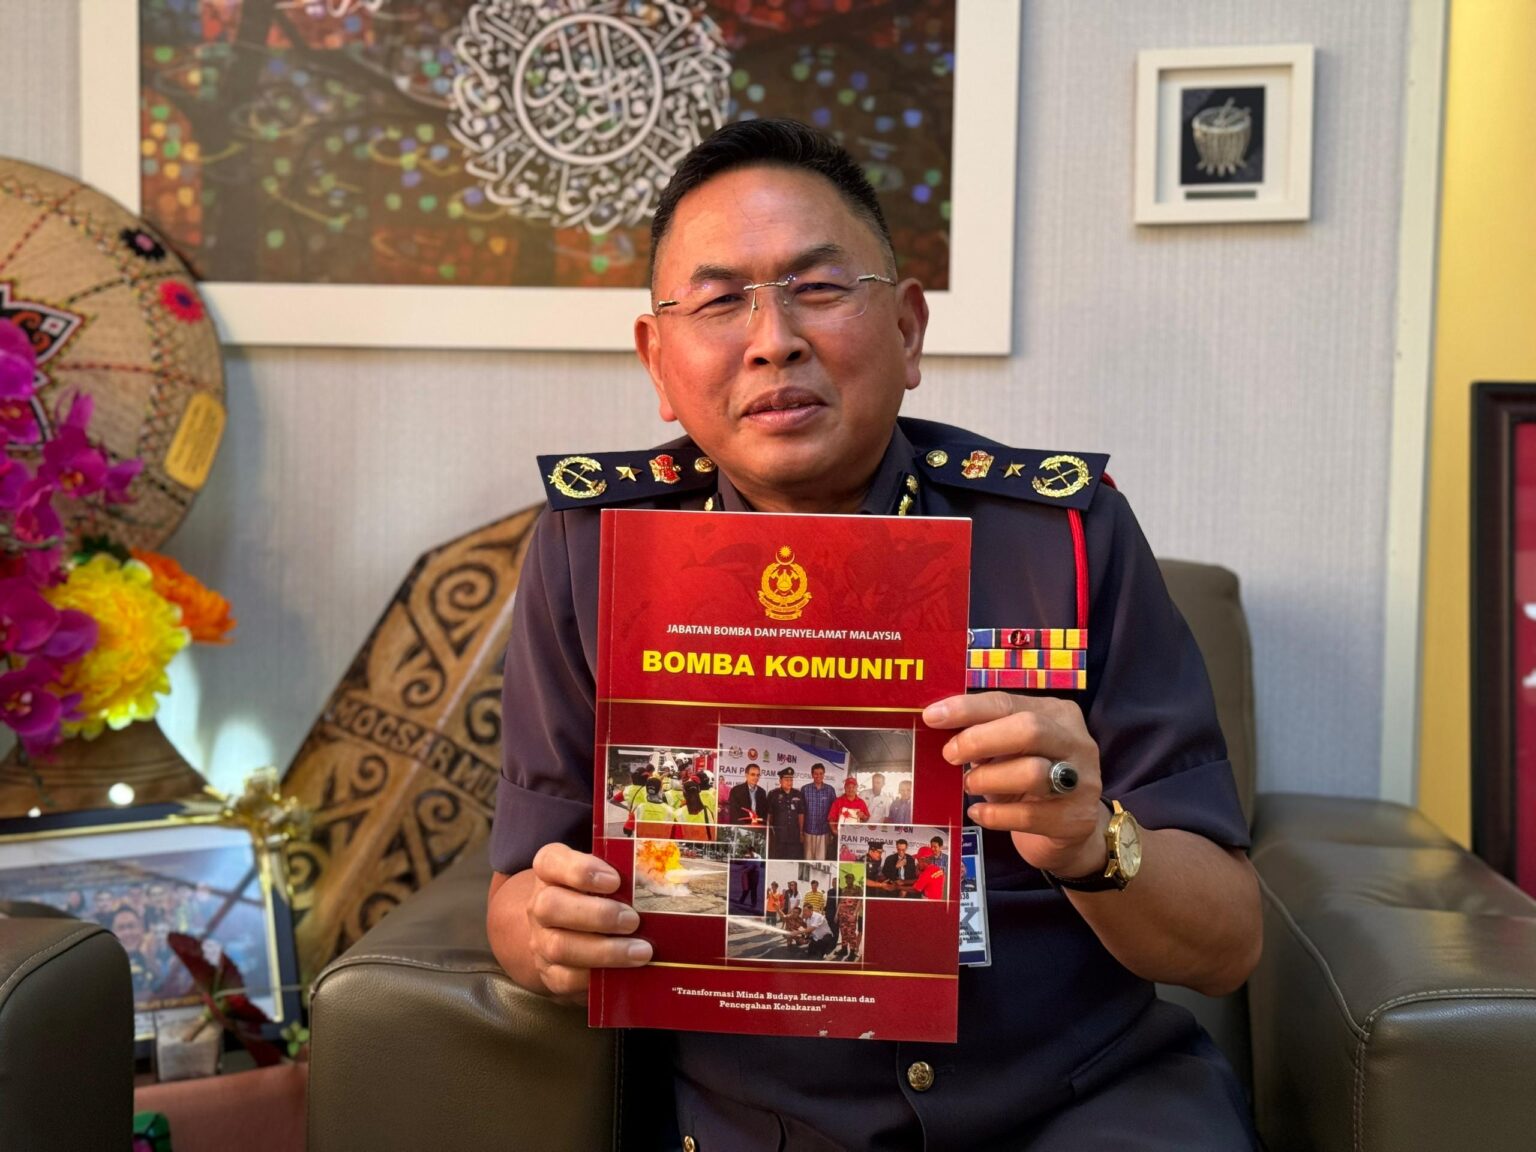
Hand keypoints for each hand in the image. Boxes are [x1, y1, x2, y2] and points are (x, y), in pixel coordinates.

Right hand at [513, 842, 651, 1003]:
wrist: (566, 934)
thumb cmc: (596, 896)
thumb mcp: (603, 878)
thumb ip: (622, 874)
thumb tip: (662, 879)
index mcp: (550, 872)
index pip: (549, 862)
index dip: (580, 870)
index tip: (614, 880)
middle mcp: (539, 905)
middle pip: (550, 906)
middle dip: (597, 914)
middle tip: (633, 920)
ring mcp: (541, 941)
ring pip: (560, 946)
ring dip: (605, 950)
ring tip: (640, 951)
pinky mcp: (550, 973)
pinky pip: (566, 978)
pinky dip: (598, 975)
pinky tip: (624, 971)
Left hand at [923, 693, 1109, 877]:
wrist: (1069, 831)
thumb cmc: (1030, 781)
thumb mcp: (1011, 751)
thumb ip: (987, 734)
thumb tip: (941, 725)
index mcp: (1057, 714)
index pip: (1008, 702)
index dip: (967, 708)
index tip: (932, 717)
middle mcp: (1076, 742)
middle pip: (1029, 729)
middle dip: (981, 740)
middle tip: (950, 755)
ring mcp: (1083, 781)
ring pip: (1032, 772)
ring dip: (989, 778)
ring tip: (969, 785)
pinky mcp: (1077, 819)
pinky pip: (1029, 815)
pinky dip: (996, 814)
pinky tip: (979, 813)